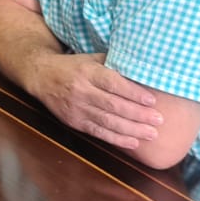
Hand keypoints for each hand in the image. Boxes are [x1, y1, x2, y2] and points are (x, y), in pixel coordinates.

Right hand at [28, 51, 162, 149]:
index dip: (133, 93)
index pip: (113, 83)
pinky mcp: (74, 121)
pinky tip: (133, 143)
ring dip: (131, 129)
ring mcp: (76, 108)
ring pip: (107, 121)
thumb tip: (142, 66)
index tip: (152, 100)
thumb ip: (113, 62)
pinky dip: (116, 139)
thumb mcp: (90, 58)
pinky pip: (98, 132)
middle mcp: (81, 90)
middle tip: (159, 120)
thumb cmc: (72, 66)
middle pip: (113, 105)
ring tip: (152, 134)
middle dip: (138, 114)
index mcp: (87, 71)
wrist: (40, 75)